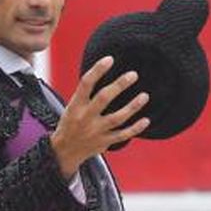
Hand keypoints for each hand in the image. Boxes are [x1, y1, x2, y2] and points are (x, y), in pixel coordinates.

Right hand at [49, 58, 150, 178]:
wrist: (64, 151)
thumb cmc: (71, 123)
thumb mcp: (72, 106)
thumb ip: (86, 93)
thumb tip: (102, 72)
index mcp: (76, 105)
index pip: (86, 84)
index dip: (97, 70)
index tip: (110, 59)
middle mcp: (85, 117)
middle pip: (103, 98)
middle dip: (119, 85)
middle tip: (133, 75)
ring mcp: (96, 131)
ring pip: (117, 118)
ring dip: (132, 106)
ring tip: (145, 96)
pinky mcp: (104, 142)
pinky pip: (122, 135)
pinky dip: (135, 128)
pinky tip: (146, 120)